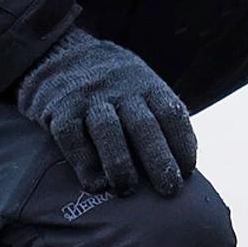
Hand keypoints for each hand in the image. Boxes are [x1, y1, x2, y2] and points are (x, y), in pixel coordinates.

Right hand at [16, 28, 197, 196]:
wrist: (62, 56)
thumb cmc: (113, 88)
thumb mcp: (141, 89)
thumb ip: (160, 119)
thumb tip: (184, 166)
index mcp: (148, 86)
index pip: (171, 112)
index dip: (182, 142)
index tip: (187, 171)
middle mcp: (121, 90)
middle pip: (144, 125)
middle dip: (159, 159)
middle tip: (169, 189)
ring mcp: (90, 99)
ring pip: (108, 130)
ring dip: (120, 163)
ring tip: (127, 190)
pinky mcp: (60, 110)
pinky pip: (72, 136)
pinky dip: (84, 162)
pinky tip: (95, 185)